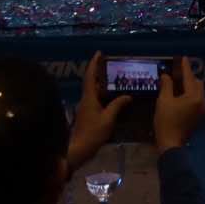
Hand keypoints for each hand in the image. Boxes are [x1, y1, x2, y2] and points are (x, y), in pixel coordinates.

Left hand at [67, 51, 129, 172]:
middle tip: (110, 64)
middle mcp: (85, 100)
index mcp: (89, 98)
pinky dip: (102, 94)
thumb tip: (127, 96)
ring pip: (92, 91)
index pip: (90, 76)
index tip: (99, 53)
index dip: (94, 63)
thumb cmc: (92, 134)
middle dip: (98, 71)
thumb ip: (117, 106)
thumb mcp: (108, 119)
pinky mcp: (86, 115)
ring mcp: (85, 108)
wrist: (77, 150)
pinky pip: (94, 99)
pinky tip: (111, 97)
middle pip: (91, 82)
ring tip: (114, 79)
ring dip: (101, 83)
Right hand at [154, 56, 204, 153]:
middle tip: (178, 71)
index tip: (183, 58)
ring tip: (178, 82)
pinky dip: (191, 94)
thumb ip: (167, 86)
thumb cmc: (166, 122)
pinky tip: (181, 94)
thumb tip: (166, 75)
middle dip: (189, 76)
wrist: (171, 144)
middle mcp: (201, 101)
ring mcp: (202, 109)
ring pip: (198, 91)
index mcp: (194, 97)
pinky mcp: (199, 116)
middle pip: (197, 83)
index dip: (185, 67)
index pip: (189, 78)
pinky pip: (197, 99)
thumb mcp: (164, 101)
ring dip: (190, 85)